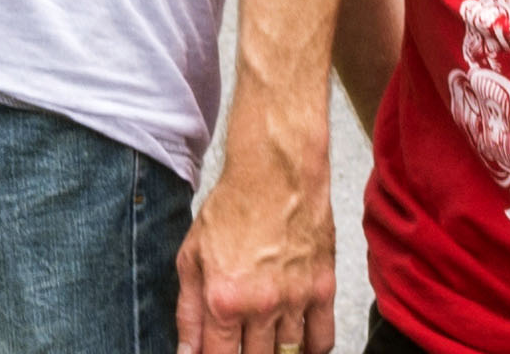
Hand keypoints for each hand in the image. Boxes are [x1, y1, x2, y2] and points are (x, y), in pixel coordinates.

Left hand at [173, 148, 336, 353]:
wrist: (276, 172)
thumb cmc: (232, 207)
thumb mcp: (191, 257)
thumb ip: (187, 312)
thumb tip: (186, 353)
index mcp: (223, 299)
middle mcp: (261, 305)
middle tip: (242, 342)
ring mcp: (296, 299)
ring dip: (276, 353)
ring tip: (266, 342)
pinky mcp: (323, 289)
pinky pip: (322, 339)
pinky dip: (311, 349)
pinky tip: (298, 343)